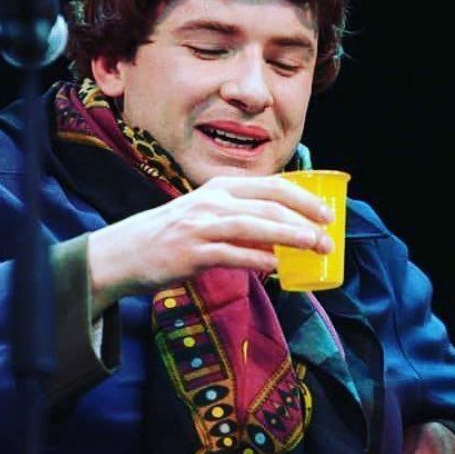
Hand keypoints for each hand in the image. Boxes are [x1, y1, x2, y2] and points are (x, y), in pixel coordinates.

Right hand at [86, 175, 334, 313]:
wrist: (126, 252)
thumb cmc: (174, 233)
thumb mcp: (208, 212)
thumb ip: (243, 216)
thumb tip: (286, 230)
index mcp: (220, 187)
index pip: (272, 186)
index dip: (304, 199)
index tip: (328, 213)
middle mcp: (212, 201)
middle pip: (269, 205)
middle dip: (304, 220)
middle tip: (328, 238)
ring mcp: (201, 226)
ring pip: (254, 226)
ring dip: (289, 237)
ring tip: (314, 247)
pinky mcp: (192, 253)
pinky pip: (233, 255)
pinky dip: (258, 260)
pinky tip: (278, 267)